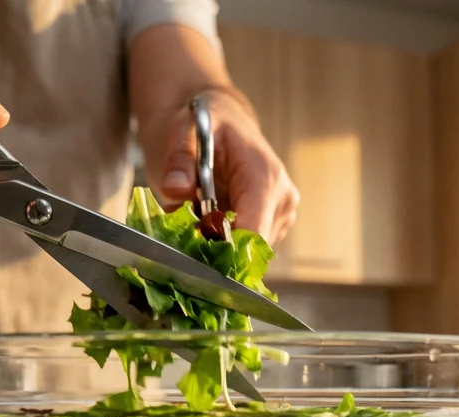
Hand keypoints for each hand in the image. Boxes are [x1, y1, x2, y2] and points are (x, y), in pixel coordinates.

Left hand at [156, 90, 298, 244]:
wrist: (223, 120)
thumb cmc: (207, 122)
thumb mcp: (184, 129)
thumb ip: (179, 160)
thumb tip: (176, 189)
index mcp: (265, 177)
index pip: (253, 234)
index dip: (221, 251)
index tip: (190, 248)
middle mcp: (282, 200)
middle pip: (248, 250)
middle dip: (213, 247)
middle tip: (185, 227)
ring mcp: (282, 216)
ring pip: (245, 254)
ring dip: (217, 245)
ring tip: (197, 215)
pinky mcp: (275, 226)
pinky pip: (246, 249)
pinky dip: (223, 242)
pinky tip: (209, 219)